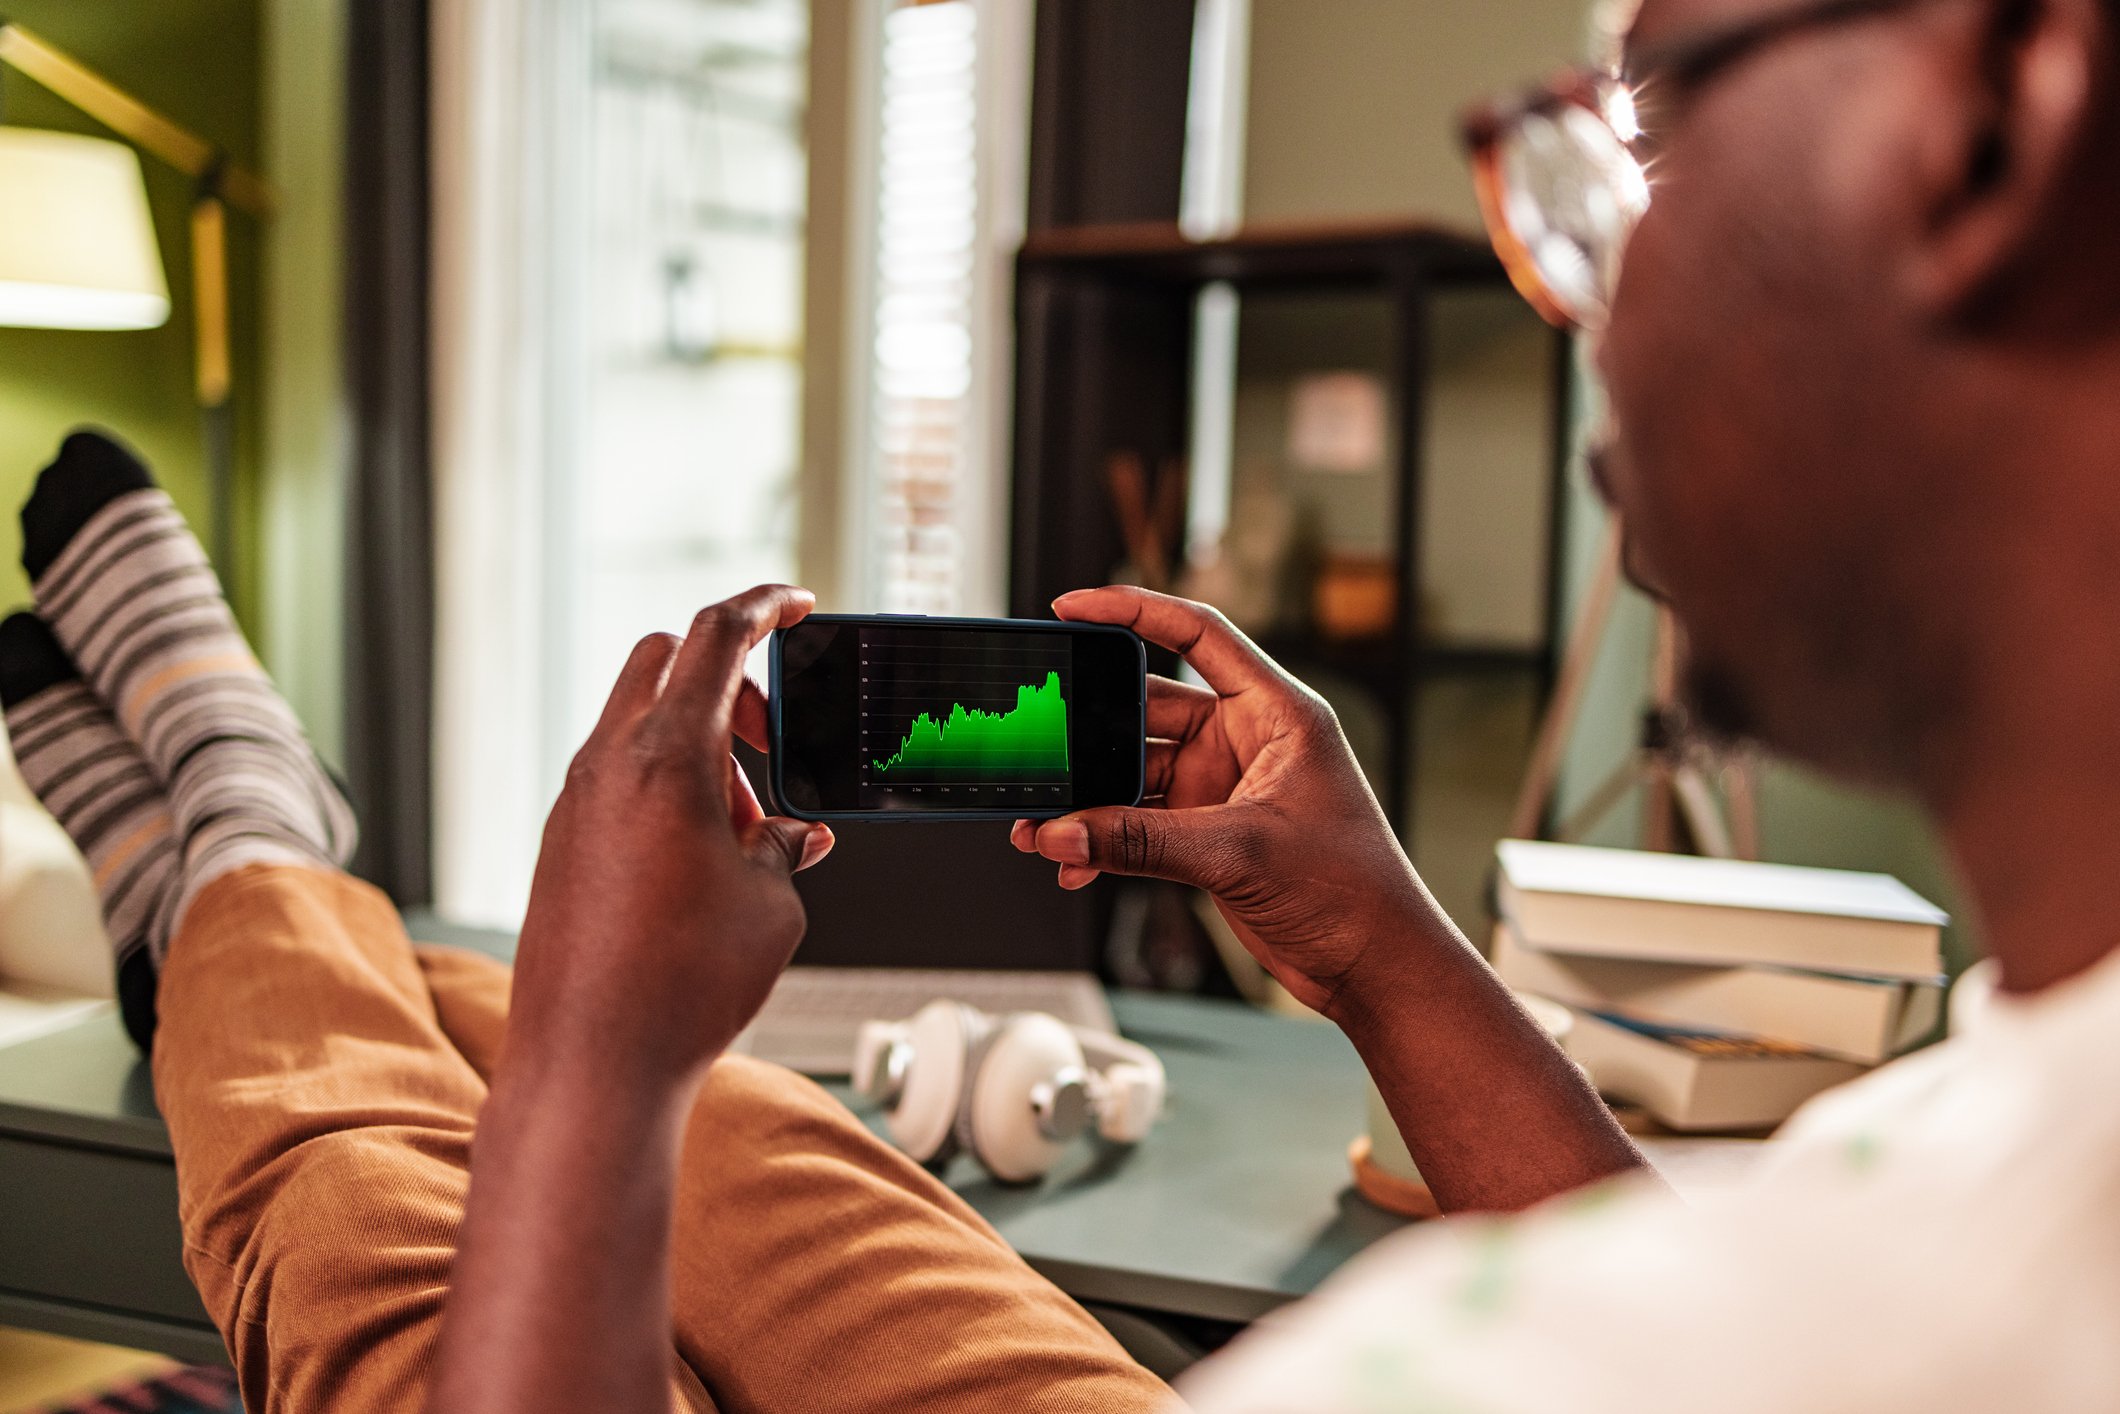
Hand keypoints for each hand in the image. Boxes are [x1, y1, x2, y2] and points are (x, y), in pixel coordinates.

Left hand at [507, 584, 834, 1093]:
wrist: (591, 1066)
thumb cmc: (679, 988)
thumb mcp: (771, 903)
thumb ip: (786, 846)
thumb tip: (792, 835)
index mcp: (668, 756)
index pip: (716, 636)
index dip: (763, 605)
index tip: (793, 602)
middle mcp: (608, 766)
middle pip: (664, 661)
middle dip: (729, 682)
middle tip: (773, 743)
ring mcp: (574, 803)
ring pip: (638, 722)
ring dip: (698, 743)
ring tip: (746, 829)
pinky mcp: (560, 844)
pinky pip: (617, 777)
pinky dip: (665, 785)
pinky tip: (702, 859)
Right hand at [1012, 586, 1439, 1016]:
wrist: (1374, 965)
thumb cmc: (1352, 892)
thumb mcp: (1239, 854)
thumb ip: (1141, 841)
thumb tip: (1062, 833)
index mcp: (1276, 713)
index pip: (1197, 633)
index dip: (1133, 610)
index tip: (1072, 606)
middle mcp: (1246, 742)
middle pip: (1147, 709)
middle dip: (1089, 730)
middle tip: (1038, 742)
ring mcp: (1223, 789)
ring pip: (1134, 774)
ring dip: (1088, 798)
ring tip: (1041, 825)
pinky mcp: (1207, 835)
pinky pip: (1138, 824)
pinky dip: (1104, 841)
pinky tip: (1074, 865)